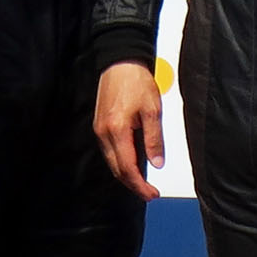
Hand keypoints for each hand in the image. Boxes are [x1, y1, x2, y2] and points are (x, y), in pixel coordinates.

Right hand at [92, 63, 166, 200]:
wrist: (120, 63)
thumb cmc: (136, 82)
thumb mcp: (153, 111)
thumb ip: (154, 140)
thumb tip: (156, 163)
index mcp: (117, 129)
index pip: (127, 167)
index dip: (140, 184)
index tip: (152, 193)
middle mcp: (104, 133)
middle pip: (117, 169)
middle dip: (133, 184)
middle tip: (150, 193)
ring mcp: (99, 130)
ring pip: (112, 162)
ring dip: (127, 175)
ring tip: (144, 182)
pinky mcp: (100, 126)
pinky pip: (110, 152)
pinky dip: (122, 162)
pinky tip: (134, 164)